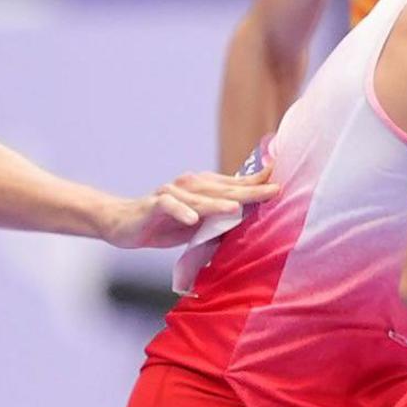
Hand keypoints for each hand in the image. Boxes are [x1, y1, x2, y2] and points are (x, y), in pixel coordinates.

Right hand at [104, 170, 272, 248]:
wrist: (124, 223)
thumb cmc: (166, 224)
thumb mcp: (200, 225)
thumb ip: (222, 222)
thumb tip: (252, 227)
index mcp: (204, 188)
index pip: (235, 185)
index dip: (257, 182)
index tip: (281, 178)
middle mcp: (190, 185)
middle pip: (224, 189)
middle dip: (250, 191)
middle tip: (274, 190)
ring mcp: (172, 192)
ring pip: (199, 197)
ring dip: (217, 203)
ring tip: (237, 209)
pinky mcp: (155, 204)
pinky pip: (169, 206)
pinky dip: (180, 212)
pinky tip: (192, 220)